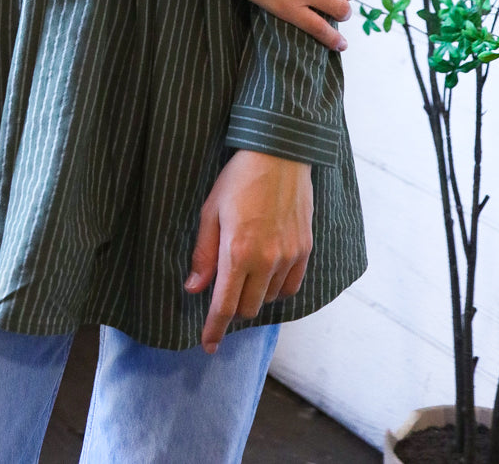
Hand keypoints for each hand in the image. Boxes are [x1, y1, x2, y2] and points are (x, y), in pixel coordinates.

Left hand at [184, 150, 312, 352]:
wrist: (279, 153)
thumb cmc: (239, 179)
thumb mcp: (210, 211)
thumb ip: (204, 254)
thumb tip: (194, 288)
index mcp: (237, 252)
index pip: (224, 306)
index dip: (214, 329)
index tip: (208, 345)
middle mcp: (266, 260)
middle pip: (248, 308)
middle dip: (232, 308)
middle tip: (224, 292)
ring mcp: (289, 256)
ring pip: (270, 299)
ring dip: (255, 296)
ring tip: (246, 274)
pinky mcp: (305, 249)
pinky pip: (291, 286)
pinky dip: (277, 288)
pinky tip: (267, 273)